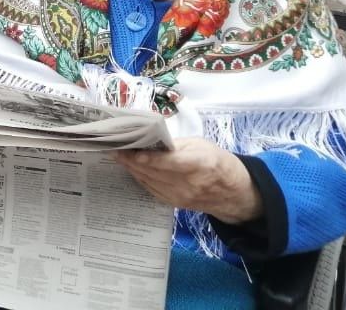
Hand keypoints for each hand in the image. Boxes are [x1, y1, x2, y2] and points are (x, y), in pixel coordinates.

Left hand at [116, 137, 262, 225]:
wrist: (232, 192)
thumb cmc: (215, 160)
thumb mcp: (200, 144)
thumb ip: (175, 145)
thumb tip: (149, 140)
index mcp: (199, 164)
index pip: (169, 163)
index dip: (148, 159)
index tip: (130, 151)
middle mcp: (188, 183)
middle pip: (153, 172)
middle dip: (131, 160)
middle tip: (114, 147)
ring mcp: (180, 197)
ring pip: (149, 181)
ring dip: (131, 169)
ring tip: (118, 155)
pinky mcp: (175, 204)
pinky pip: (151, 189)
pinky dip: (139, 178)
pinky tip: (131, 168)